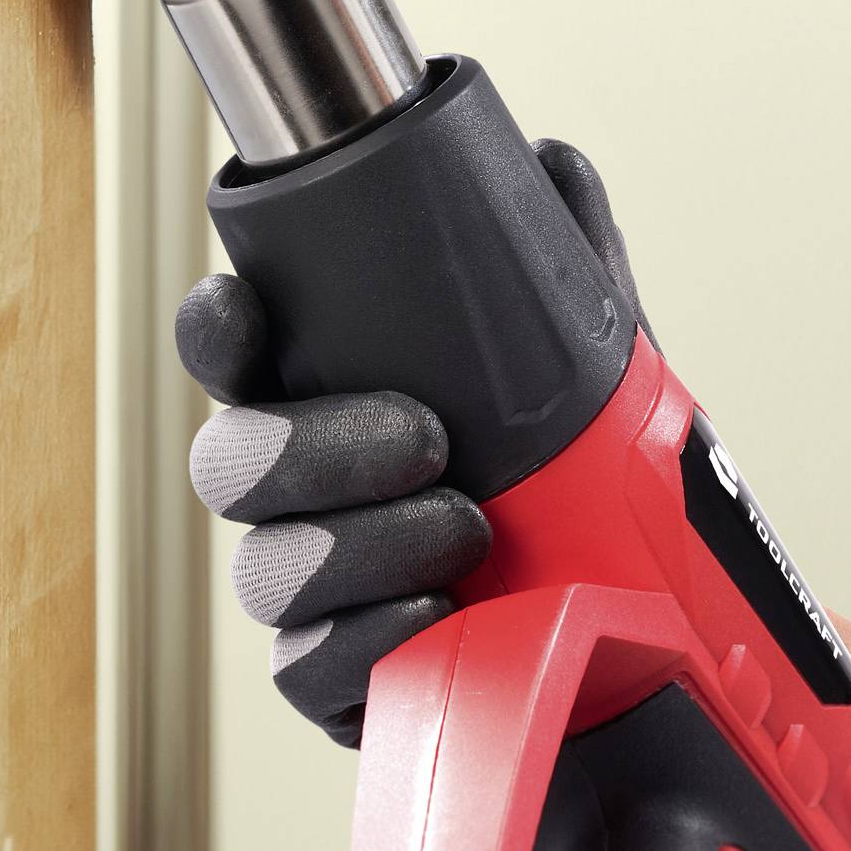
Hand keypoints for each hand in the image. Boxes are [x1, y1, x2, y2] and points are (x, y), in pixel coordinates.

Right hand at [175, 140, 642, 744]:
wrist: (633, 653)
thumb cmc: (580, 501)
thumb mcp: (590, 371)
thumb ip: (565, 264)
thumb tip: (552, 163)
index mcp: (329, 402)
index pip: (233, 353)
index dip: (217, 328)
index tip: (245, 307)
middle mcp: (299, 499)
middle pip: (226, 463)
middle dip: (310, 447)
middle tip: (427, 437)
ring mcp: (310, 596)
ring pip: (266, 569)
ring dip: (360, 544)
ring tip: (468, 531)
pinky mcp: (336, 687)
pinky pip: (307, 668)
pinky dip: (370, 638)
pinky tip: (437, 613)